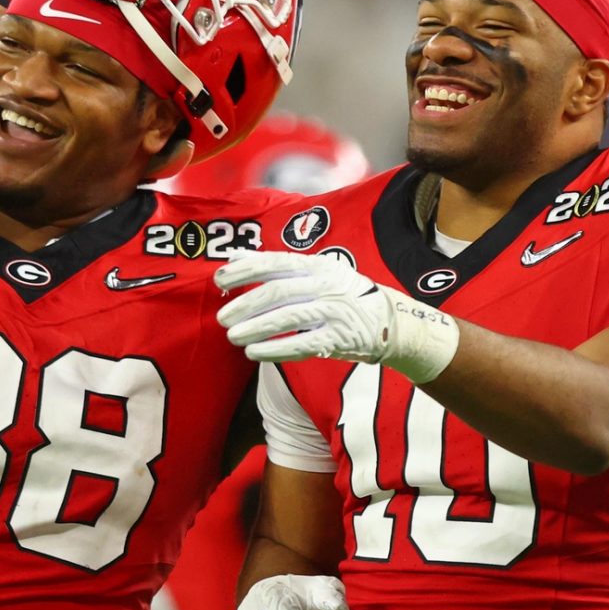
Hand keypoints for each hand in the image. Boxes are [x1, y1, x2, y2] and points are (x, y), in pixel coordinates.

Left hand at [215, 252, 459, 380]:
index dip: (245, 271)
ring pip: (287, 318)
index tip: (219, 279)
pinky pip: (302, 344)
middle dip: (245, 305)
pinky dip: (275, 349)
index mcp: (318, 265)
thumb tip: (236, 257)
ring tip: (233, 336)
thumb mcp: (315, 272)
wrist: (389, 320)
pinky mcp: (341, 338)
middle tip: (222, 317)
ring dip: (255, 328)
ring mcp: (335, 311)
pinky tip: (254, 353)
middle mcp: (327, 284)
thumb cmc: (342, 294)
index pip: (275, 263)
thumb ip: (276, 266)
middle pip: (277, 292)